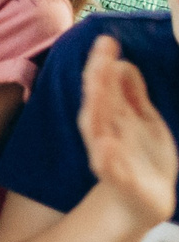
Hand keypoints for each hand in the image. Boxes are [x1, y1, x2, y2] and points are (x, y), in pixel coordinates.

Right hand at [79, 35, 176, 227]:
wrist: (145, 201)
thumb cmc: (141, 156)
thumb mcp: (142, 120)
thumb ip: (131, 93)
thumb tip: (122, 61)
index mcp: (112, 118)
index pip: (103, 87)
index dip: (103, 64)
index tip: (107, 40)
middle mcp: (105, 134)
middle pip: (97, 105)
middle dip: (97, 82)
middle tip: (100, 58)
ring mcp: (110, 158)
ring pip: (97, 133)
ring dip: (96, 113)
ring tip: (99, 91)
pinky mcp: (120, 182)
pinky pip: (110, 170)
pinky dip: (106, 159)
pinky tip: (107, 145)